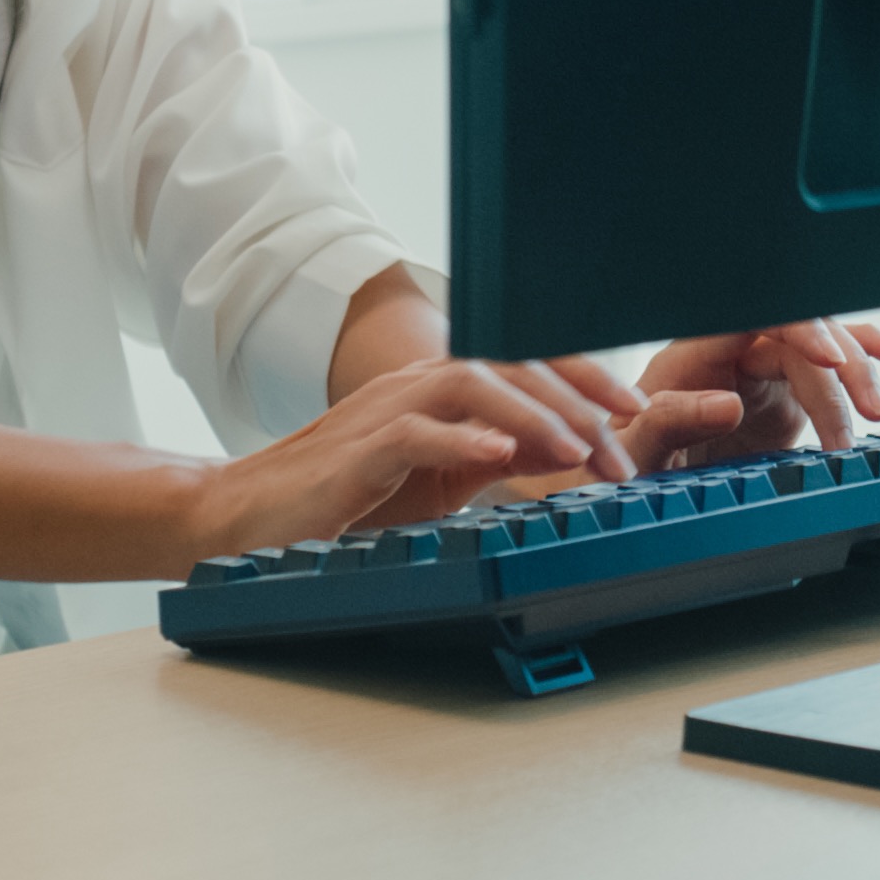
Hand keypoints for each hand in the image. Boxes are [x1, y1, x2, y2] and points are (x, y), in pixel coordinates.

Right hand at [186, 353, 648, 562]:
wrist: (245, 514)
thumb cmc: (343, 500)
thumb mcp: (438, 479)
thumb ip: (494, 460)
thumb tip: (567, 453)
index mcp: (440, 392)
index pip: (524, 364)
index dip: (583, 378)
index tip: (634, 410)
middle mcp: (417, 388)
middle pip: (510, 366)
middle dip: (575, 402)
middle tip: (621, 448)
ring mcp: (383, 413)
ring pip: (471, 385)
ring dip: (532, 416)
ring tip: (577, 450)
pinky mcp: (355, 452)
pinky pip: (414, 432)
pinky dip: (461, 441)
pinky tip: (500, 459)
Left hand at [632, 317, 879, 469]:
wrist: (625, 490)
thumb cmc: (617, 464)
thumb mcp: (631, 449)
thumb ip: (669, 421)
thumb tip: (729, 403)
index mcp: (694, 353)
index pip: (758, 316)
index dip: (800, 328)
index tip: (831, 358)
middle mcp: (732, 354)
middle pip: (801, 335)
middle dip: (841, 368)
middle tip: (865, 414)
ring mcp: (758, 373)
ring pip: (821, 352)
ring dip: (856, 376)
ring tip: (877, 413)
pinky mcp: (779, 397)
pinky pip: (825, 371)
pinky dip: (858, 361)